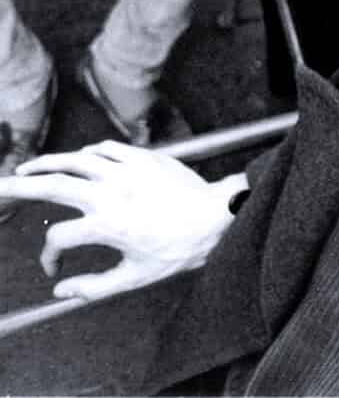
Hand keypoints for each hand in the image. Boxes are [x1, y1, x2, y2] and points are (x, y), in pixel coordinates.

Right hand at [0, 141, 240, 300]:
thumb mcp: (136, 277)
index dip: (49, 256)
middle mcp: (111, 193)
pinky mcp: (143, 156)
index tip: (55, 267)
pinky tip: (78, 160)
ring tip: (27, 169)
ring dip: (47, 163)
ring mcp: (127, 170)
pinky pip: (106, 148)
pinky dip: (87, 153)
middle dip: (18, 186)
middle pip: (52, 185)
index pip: (57, 238)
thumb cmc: (180, 248)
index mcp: (107, 225)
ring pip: (76, 159)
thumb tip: (60, 290)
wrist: (218, 216)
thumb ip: (94, 287)